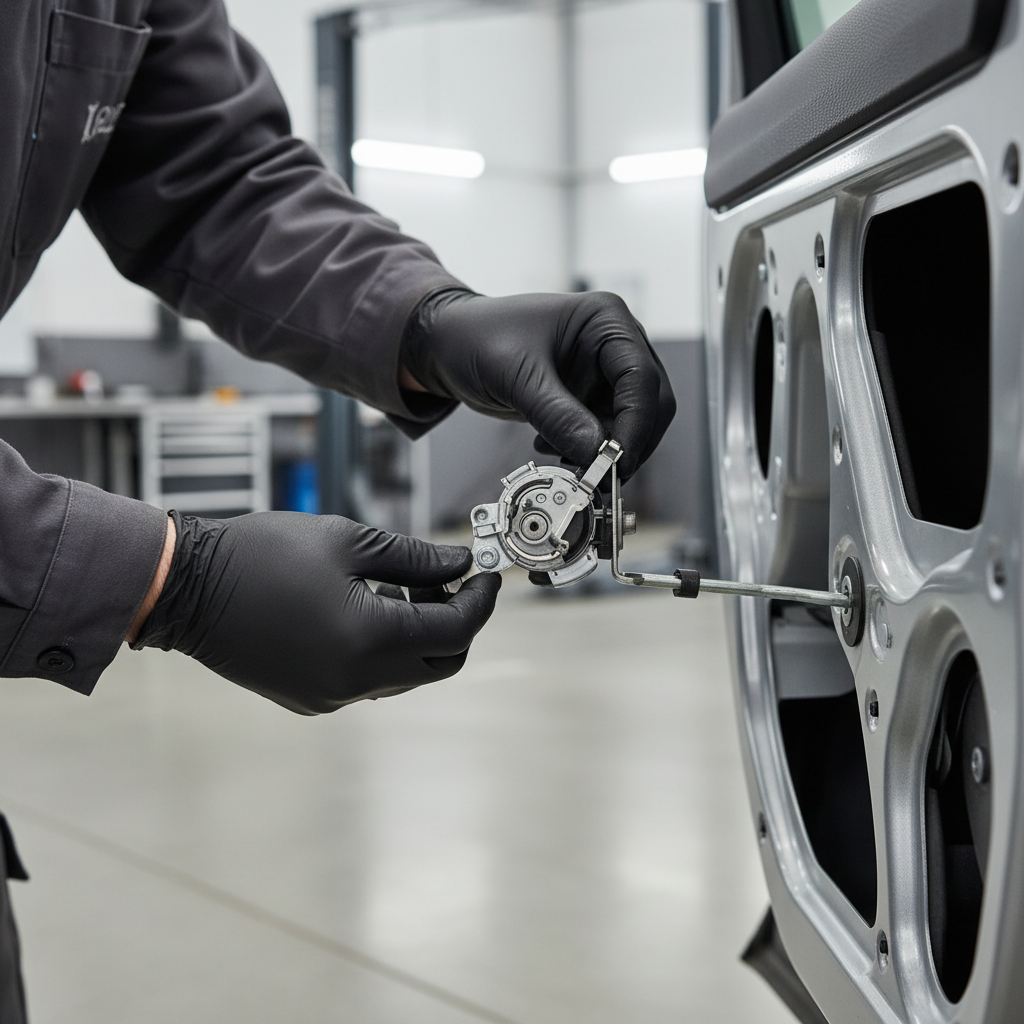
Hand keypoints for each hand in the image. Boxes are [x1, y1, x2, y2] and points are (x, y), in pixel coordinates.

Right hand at [130, 512, 500, 713]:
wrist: (187, 589)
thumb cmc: (264, 553)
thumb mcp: (348, 540)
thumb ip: (416, 558)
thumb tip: (461, 562)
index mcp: (372, 639)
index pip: (457, 630)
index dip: (481, 600)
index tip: (488, 573)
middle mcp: (357, 680)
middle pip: (440, 664)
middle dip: (457, 624)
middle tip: (448, 583)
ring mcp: (332, 696)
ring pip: (407, 676)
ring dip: (420, 637)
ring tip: (401, 589)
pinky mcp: (312, 699)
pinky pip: (370, 681)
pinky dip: (385, 652)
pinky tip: (365, 612)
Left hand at [400, 290, 675, 479]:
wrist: (449, 346)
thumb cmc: (477, 337)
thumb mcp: (516, 376)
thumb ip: (558, 414)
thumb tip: (595, 452)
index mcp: (606, 320)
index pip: (642, 377)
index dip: (637, 424)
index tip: (618, 460)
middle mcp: (613, 344)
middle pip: (649, 403)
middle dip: (627, 442)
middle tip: (600, 474)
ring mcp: (603, 373)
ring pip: (631, 424)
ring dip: (605, 450)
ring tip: (563, 458)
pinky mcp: (588, 398)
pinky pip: (605, 433)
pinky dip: (587, 449)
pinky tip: (551, 446)